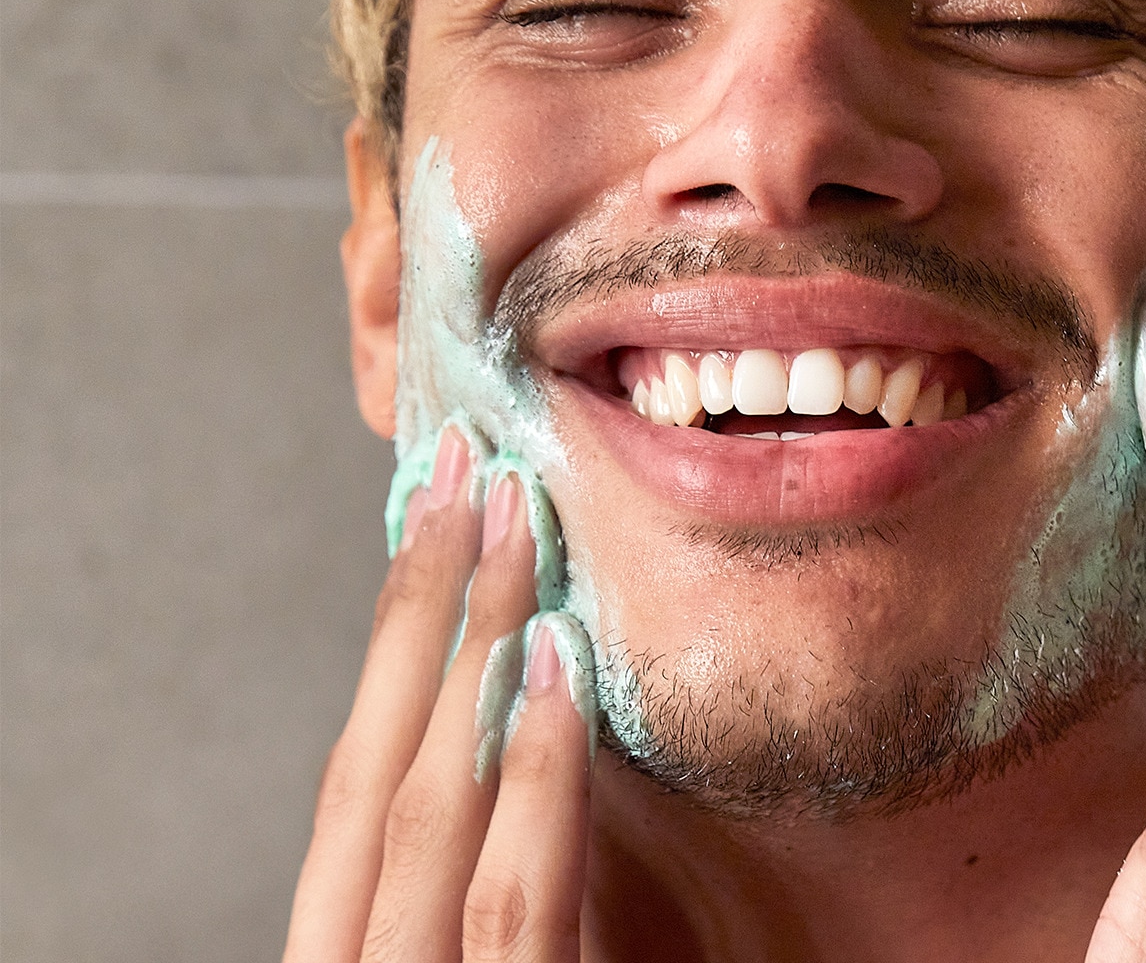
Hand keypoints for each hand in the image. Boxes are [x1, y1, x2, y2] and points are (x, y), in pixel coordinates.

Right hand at [284, 428, 594, 962]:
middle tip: (468, 470)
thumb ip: (505, 872)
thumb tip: (546, 712)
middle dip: (420, 608)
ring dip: (475, 652)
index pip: (358, 782)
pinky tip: (554, 672)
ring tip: (517, 526)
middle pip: (375, 770)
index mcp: (352, 947)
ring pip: (432, 809)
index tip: (437, 517)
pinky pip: (514, 899)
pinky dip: (533, 778)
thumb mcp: (511, 952)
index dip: (395, 639)